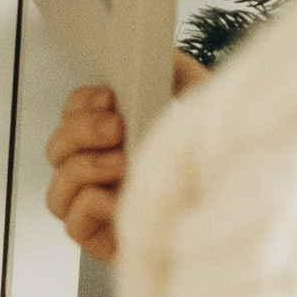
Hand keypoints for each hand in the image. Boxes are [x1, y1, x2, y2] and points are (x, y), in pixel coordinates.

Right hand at [44, 58, 205, 262]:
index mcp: (112, 140)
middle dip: (80, 131)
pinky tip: (121, 200)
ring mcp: (97, 211)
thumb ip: (178, 72)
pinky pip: (73, 226)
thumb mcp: (201, 106)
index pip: (71, 114)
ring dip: (83, 169)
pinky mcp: (103, 243)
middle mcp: (98, 174)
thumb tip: (160, 53)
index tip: (110, 97)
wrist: (240, 210)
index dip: (81, 103)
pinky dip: (91, 208)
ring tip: (121, 163)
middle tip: (116, 127)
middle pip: (56, 149)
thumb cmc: (217, 162)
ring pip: (56, 190)